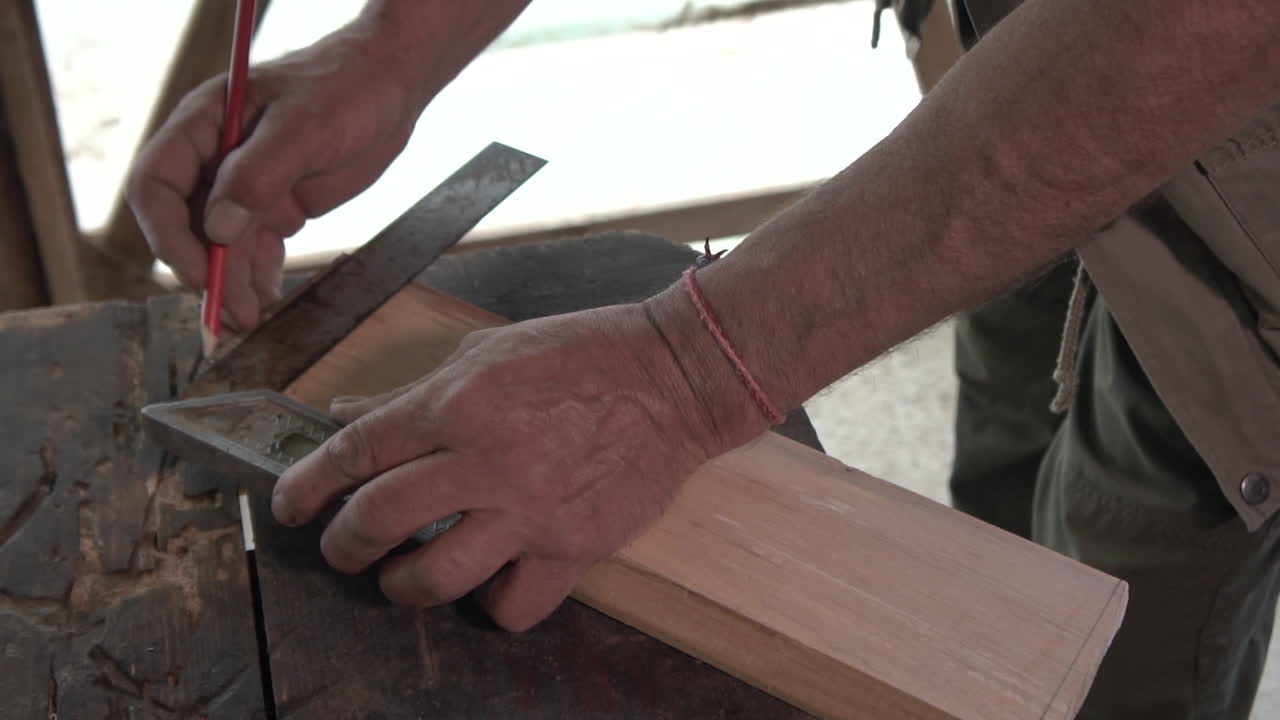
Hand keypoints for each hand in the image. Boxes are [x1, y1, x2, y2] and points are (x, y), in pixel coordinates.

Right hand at [127, 17, 427, 330]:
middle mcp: (214, 158)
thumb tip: (218, 229)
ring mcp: (245, 184)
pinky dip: (258, 277)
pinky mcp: (277, 204)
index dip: (168, 234)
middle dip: (204, 271)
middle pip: (186, 225)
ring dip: (231, 284)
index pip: (156, 185)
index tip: (201, 273)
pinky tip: (267, 300)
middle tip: (229, 314)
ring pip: (222, 245)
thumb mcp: (303, 127)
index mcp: (203, 124)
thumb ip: (257, 174)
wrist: (391, 85)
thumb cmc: (345, 87)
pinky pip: (255, 249)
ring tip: (249, 320)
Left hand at [270, 304, 718, 630]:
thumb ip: (413, 392)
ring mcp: (529, 510)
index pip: (356, 452)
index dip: (307, 485)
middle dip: (342, 544)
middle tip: (343, 547)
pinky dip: (492, 603)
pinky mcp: (572, 547)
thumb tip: (347, 415)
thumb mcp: (487, 353)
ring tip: (403, 576)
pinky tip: (491, 582)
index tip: (291, 506)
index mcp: (457, 402)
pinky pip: (512, 605)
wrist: (673, 377)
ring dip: (401, 585)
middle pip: (378, 520)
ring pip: (433, 576)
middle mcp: (485, 459)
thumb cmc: (582, 354)